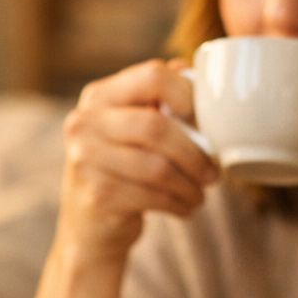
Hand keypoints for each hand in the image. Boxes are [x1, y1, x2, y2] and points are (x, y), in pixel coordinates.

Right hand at [58, 60, 219, 264]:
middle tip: (214, 173)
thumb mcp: (131, 130)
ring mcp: (85, 160)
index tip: (205, 122)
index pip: (152, 76)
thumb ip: (156, 99)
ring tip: (201, 194)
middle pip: (157, 126)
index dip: (188, 95)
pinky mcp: (97, 196)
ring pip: (158, 167)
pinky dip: (178, 204)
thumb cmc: (121, 171)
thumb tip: (191, 68)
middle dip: (195, 153)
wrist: (88, 229)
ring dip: (190, 185)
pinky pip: (153, 196)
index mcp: (98, 97)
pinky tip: (186, 208)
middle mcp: (84, 123)